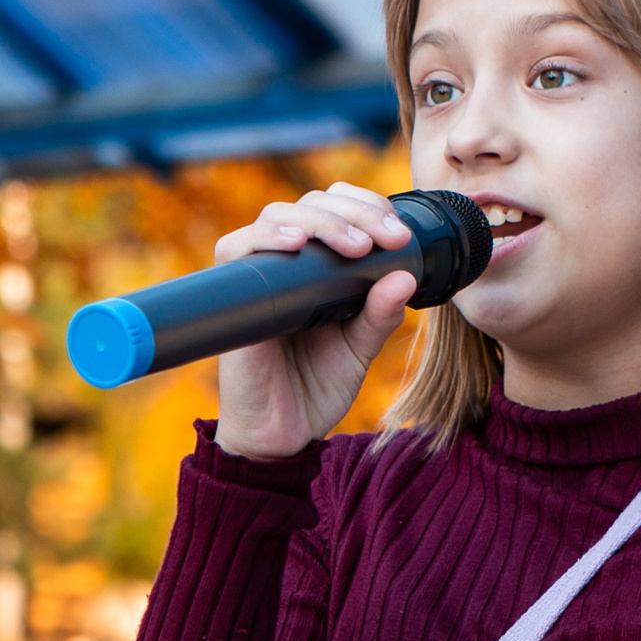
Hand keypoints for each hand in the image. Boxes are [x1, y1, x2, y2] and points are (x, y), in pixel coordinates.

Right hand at [211, 183, 416, 459]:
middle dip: (354, 212)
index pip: (334, 209)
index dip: (365, 206)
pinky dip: (265, 238)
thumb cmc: (315, 387)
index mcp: (316, 268)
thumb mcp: (359, 348)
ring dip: (321, 221)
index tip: (399, 232)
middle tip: (388, 238)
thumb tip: (407, 275)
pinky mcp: (233, 297)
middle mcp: (284, 264)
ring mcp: (256, 277)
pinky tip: (295, 244)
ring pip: (277, 217)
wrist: (281, 436)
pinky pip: (235, 250)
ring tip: (356, 245)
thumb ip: (380, 314)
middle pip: (310, 204)